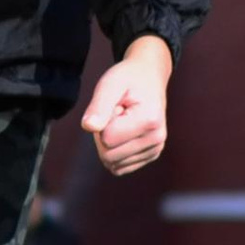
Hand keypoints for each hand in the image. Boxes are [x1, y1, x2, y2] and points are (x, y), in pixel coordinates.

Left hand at [83, 33, 171, 175]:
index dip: (102, 121)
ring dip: (109, 142)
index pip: (106, 139)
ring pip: (112, 163)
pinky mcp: (151, 155)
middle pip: (108, 156)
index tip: (116, 105)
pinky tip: (125, 131)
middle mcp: (156, 139)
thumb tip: (88, 126)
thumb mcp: (110, 84)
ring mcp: (155, 150)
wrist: (149, 77)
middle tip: (117, 113)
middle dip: (103, 134)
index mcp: (149, 121)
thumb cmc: (127, 78)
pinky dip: (115, 151)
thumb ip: (99, 106)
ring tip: (122, 120)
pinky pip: (119, 167)